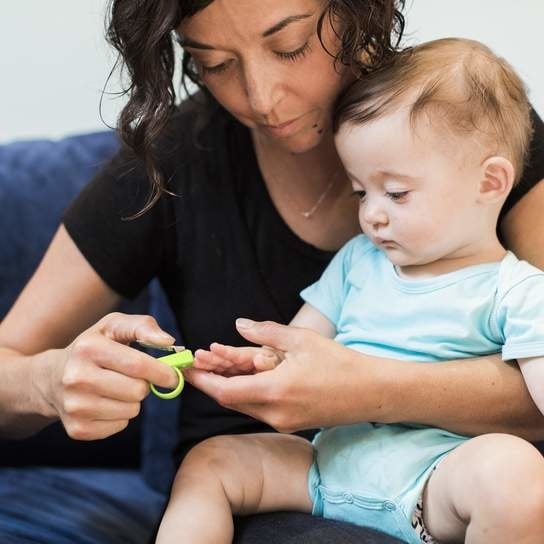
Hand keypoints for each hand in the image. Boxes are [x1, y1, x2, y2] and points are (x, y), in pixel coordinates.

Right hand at [33, 312, 178, 439]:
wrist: (51, 378)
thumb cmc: (93, 347)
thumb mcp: (113, 326)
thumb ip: (143, 326)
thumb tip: (169, 342)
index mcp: (89, 348)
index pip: (138, 365)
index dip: (163, 372)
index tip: (173, 375)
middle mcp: (77, 378)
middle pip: (138, 391)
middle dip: (145, 384)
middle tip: (133, 377)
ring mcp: (75, 406)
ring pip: (132, 410)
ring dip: (132, 401)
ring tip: (116, 388)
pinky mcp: (77, 429)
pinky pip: (120, 426)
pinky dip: (120, 416)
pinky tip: (105, 402)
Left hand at [184, 318, 382, 432]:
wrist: (371, 393)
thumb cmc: (339, 363)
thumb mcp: (302, 340)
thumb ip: (266, 332)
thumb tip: (239, 325)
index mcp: (274, 392)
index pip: (224, 391)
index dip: (202, 380)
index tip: (186, 367)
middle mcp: (274, 414)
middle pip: (230, 399)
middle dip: (213, 380)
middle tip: (200, 361)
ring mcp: (283, 423)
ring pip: (244, 404)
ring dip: (230, 385)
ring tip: (220, 364)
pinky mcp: (291, 424)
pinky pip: (260, 408)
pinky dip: (249, 392)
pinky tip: (248, 375)